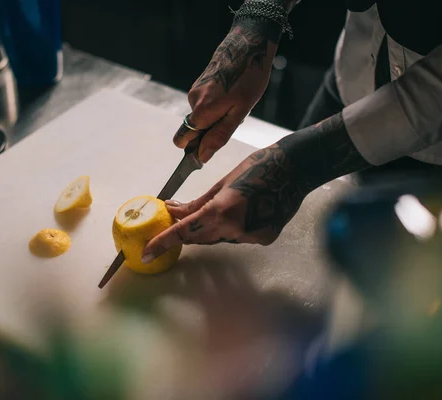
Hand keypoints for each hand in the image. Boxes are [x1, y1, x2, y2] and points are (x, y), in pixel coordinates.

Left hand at [146, 112, 372, 262]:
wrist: (295, 169)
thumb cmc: (257, 168)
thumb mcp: (221, 184)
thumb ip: (195, 203)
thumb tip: (171, 211)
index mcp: (223, 210)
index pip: (185, 232)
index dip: (163, 243)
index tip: (145, 253)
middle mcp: (237, 229)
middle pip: (201, 238)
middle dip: (186, 230)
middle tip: (175, 217)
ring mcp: (252, 236)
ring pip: (219, 239)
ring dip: (211, 228)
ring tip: (217, 207)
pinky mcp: (264, 238)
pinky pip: (237, 238)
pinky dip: (231, 228)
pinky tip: (241, 211)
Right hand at [174, 19, 283, 162]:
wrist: (248, 46)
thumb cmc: (248, 79)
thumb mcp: (239, 113)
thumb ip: (219, 136)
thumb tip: (202, 156)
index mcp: (200, 112)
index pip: (182, 141)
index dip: (195, 148)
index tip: (211, 146)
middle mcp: (192, 102)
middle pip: (193, 130)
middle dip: (209, 131)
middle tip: (232, 118)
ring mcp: (195, 91)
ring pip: (202, 116)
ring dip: (217, 116)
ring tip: (237, 101)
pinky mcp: (200, 84)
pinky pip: (206, 104)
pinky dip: (218, 105)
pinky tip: (233, 93)